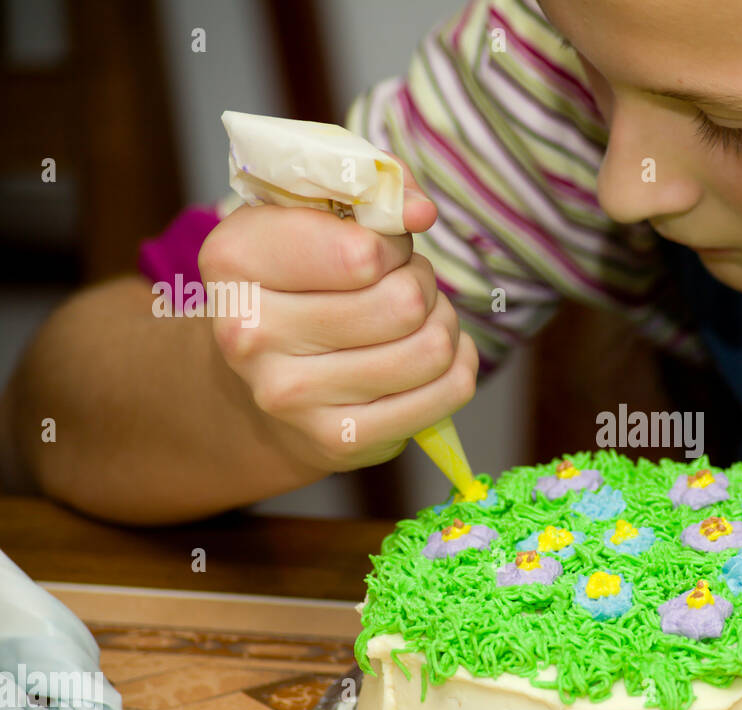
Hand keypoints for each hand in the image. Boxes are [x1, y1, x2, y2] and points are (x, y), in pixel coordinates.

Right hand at [197, 156, 478, 473]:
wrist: (267, 380)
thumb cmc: (303, 282)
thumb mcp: (314, 215)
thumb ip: (371, 186)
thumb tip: (420, 210)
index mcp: (234, 260)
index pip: (362, 252)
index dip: (392, 243)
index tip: (380, 247)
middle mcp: (248, 334)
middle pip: (403, 302)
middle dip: (421, 284)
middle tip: (403, 286)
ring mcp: (291, 397)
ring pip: (430, 348)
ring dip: (443, 325)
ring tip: (417, 322)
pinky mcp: (338, 441)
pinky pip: (445, 393)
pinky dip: (457, 368)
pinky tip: (433, 360)